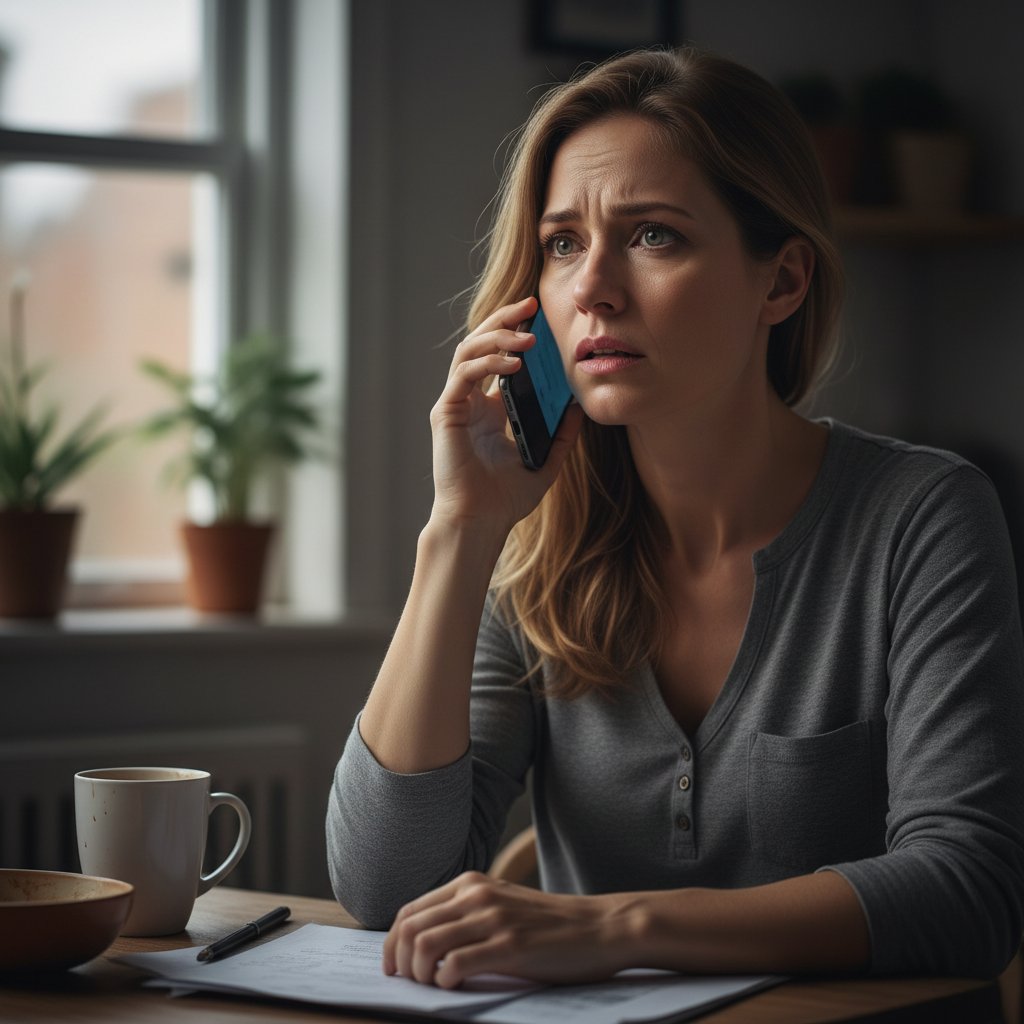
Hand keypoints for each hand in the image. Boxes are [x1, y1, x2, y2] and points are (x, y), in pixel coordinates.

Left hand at [382, 872, 630, 988]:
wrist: (600, 927)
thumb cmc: (550, 925)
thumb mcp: (501, 905)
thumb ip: (466, 913)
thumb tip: (421, 944)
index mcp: (470, 883)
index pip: (409, 911)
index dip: (392, 944)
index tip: (394, 969)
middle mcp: (476, 895)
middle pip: (409, 928)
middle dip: (399, 962)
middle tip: (409, 984)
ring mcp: (492, 919)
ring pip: (425, 945)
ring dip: (418, 974)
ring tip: (431, 987)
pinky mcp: (509, 946)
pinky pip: (455, 964)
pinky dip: (444, 982)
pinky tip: (455, 987)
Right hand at [429, 297, 582, 534]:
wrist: (480, 522)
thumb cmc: (505, 498)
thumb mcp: (545, 460)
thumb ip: (561, 434)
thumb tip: (580, 408)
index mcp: (490, 409)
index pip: (499, 357)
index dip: (515, 332)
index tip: (539, 316)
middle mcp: (470, 401)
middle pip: (481, 344)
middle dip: (504, 321)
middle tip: (530, 306)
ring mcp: (456, 404)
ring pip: (469, 351)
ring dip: (497, 337)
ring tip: (527, 336)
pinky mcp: (446, 412)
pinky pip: (464, 375)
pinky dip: (487, 363)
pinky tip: (514, 364)